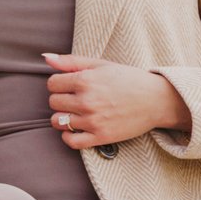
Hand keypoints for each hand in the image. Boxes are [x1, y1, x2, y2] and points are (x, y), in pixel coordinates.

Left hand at [43, 55, 187, 149]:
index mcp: (85, 80)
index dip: (59, 84)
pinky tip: (76, 129)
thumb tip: (46, 58)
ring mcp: (93, 121)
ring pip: (58, 122)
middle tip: (75, 98)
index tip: (70, 85)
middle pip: (53, 102)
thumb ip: (71, 61)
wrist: (155, 100)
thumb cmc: (127, 79)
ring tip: (76, 113)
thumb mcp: (100, 64)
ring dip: (63, 117)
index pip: (52, 84)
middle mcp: (86, 101)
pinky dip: (68, 136)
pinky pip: (71, 141)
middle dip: (61, 99)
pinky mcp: (100, 137)